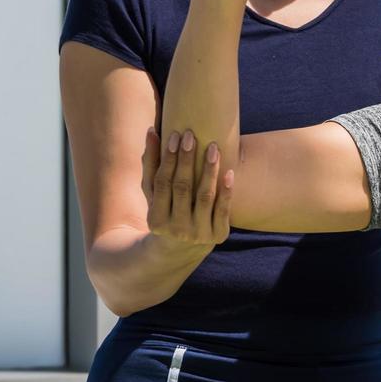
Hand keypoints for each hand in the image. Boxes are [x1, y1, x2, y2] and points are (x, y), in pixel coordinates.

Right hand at [141, 127, 231, 248]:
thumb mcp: (153, 195)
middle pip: (182, 188)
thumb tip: (152, 131)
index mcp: (156, 219)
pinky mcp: (218, 235)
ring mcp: (198, 233)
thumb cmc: (165, 212)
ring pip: (204, 196)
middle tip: (192, 135)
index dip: (168, 159)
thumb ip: (151, 165)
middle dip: (186, 160)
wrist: (181, 250)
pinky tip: (229, 172)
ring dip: (209, 170)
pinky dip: (226, 191)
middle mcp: (176, 228)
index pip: (162, 183)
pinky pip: (223, 210)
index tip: (176, 136)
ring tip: (213, 147)